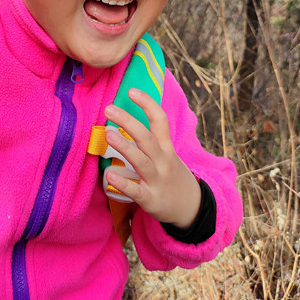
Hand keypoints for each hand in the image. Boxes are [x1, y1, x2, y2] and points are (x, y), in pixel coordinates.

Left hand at [104, 88, 200, 228]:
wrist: (191, 209)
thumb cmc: (171, 175)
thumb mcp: (168, 154)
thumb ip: (150, 140)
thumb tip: (125, 119)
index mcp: (167, 148)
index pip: (160, 120)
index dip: (147, 104)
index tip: (131, 90)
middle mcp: (163, 161)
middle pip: (147, 138)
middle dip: (128, 122)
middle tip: (109, 108)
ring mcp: (157, 180)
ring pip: (141, 161)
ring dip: (124, 147)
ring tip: (107, 134)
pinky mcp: (151, 199)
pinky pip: (136, 191)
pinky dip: (122, 183)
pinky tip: (109, 174)